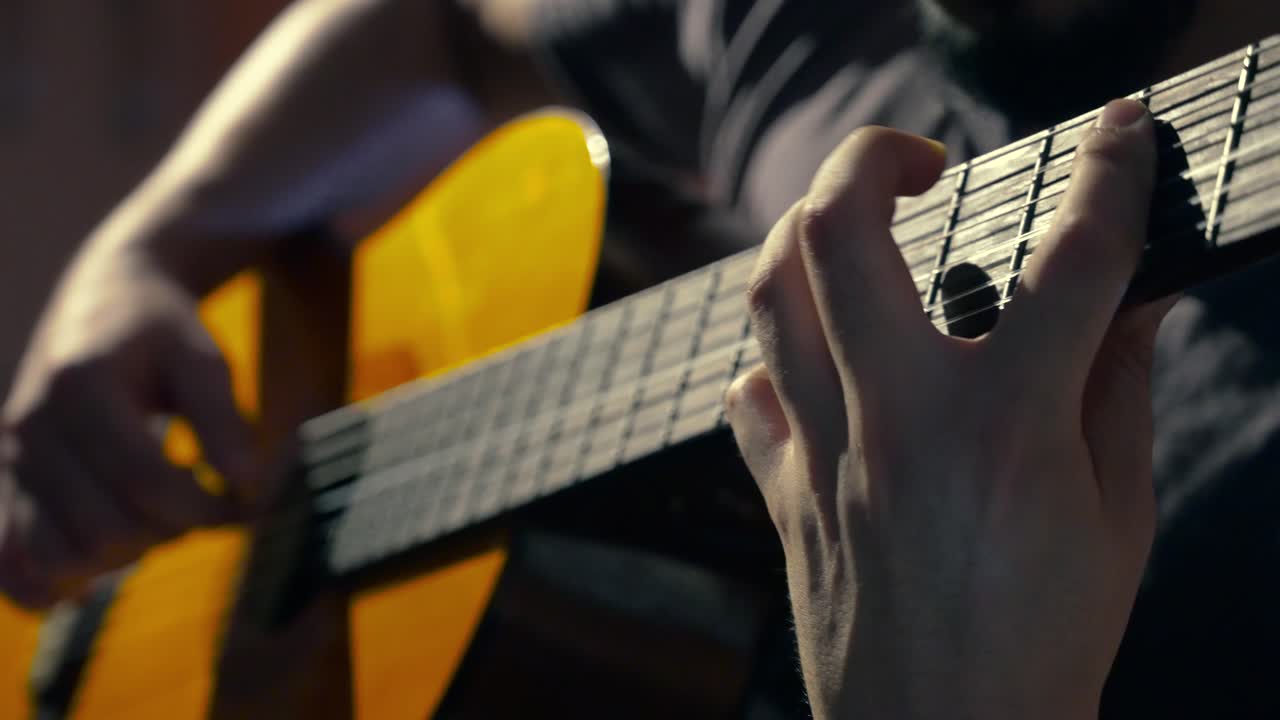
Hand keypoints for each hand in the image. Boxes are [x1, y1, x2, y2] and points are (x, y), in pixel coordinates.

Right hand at [0, 244, 256, 608]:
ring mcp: (10, 461)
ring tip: (162, 520)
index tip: (248, 502)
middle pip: (104, 527)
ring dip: (125, 559)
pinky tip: (91, 588)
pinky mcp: (4, 485)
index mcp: (79, 386)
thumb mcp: (202, 354)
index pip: (144, 482)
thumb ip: (224, 417)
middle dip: (173, 531)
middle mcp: (29, 427)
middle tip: (211, 506)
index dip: (206, 508)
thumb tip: (249, 484)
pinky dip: (46, 588)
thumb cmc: (161, 331)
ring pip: (60, 555)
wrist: (104, 299)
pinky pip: (9, 562)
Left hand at [725, 99, 1169, 718]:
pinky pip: (748, 393)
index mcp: (1006, 430)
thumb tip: (1134, 300)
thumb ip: (1119, 390)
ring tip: (856, 232)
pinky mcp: (781, 494)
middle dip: (875, 157)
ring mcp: (823, 456)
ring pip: (771, 294)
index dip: (1110, 177)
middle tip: (919, 162)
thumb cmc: (1044, 645)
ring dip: (806, 232)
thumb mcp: (1117, 517)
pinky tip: (821, 363)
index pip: (1071, 262)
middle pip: (842, 233)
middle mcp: (899, 424)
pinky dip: (778, 357)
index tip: (1123, 134)